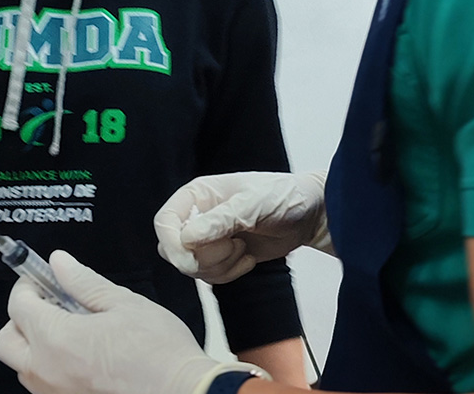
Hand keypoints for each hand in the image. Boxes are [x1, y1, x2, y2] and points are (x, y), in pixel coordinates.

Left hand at [0, 250, 267, 393]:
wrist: (180, 392)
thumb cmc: (157, 350)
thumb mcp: (123, 303)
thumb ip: (84, 282)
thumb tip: (59, 263)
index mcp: (57, 339)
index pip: (18, 306)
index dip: (27, 286)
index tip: (41, 279)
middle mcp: (46, 371)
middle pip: (6, 341)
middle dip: (20, 318)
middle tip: (49, 303)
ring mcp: (53, 393)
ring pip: (22, 366)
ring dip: (33, 344)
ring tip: (70, 329)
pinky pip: (42, 384)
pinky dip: (50, 366)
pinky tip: (81, 354)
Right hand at [154, 171, 330, 284]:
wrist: (309, 215)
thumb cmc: (284, 196)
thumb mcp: (254, 203)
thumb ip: (221, 219)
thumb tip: (187, 237)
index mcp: (198, 195)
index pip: (164, 222)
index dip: (172, 243)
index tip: (190, 256)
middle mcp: (197, 216)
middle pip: (173, 250)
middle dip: (204, 257)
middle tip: (235, 245)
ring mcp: (208, 239)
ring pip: (191, 268)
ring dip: (221, 266)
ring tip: (244, 248)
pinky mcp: (221, 258)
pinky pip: (209, 278)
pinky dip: (229, 274)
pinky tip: (249, 258)